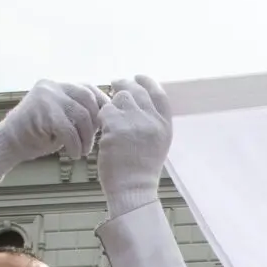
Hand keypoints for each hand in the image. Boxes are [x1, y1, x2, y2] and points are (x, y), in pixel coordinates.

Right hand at [0, 79, 105, 184]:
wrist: (9, 143)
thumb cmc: (40, 135)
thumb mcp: (64, 118)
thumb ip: (81, 112)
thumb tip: (111, 117)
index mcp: (60, 85)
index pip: (90, 90)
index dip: (103, 108)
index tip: (108, 126)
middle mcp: (53, 85)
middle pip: (89, 100)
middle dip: (96, 124)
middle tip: (94, 143)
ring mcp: (46, 96)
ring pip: (82, 115)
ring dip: (87, 138)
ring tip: (83, 152)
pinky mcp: (41, 110)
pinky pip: (68, 129)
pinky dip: (75, 145)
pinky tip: (74, 155)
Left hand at [96, 75, 173, 218]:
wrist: (132, 189)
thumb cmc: (141, 170)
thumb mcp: (157, 144)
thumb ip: (151, 122)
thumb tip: (139, 102)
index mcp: (165, 126)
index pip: (159, 93)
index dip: (148, 82)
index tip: (138, 77)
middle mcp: (153, 122)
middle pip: (137, 91)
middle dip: (124, 85)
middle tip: (114, 83)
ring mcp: (135, 124)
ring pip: (120, 98)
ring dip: (112, 102)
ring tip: (108, 112)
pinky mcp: (116, 128)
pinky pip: (105, 111)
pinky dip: (101, 116)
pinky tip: (101, 126)